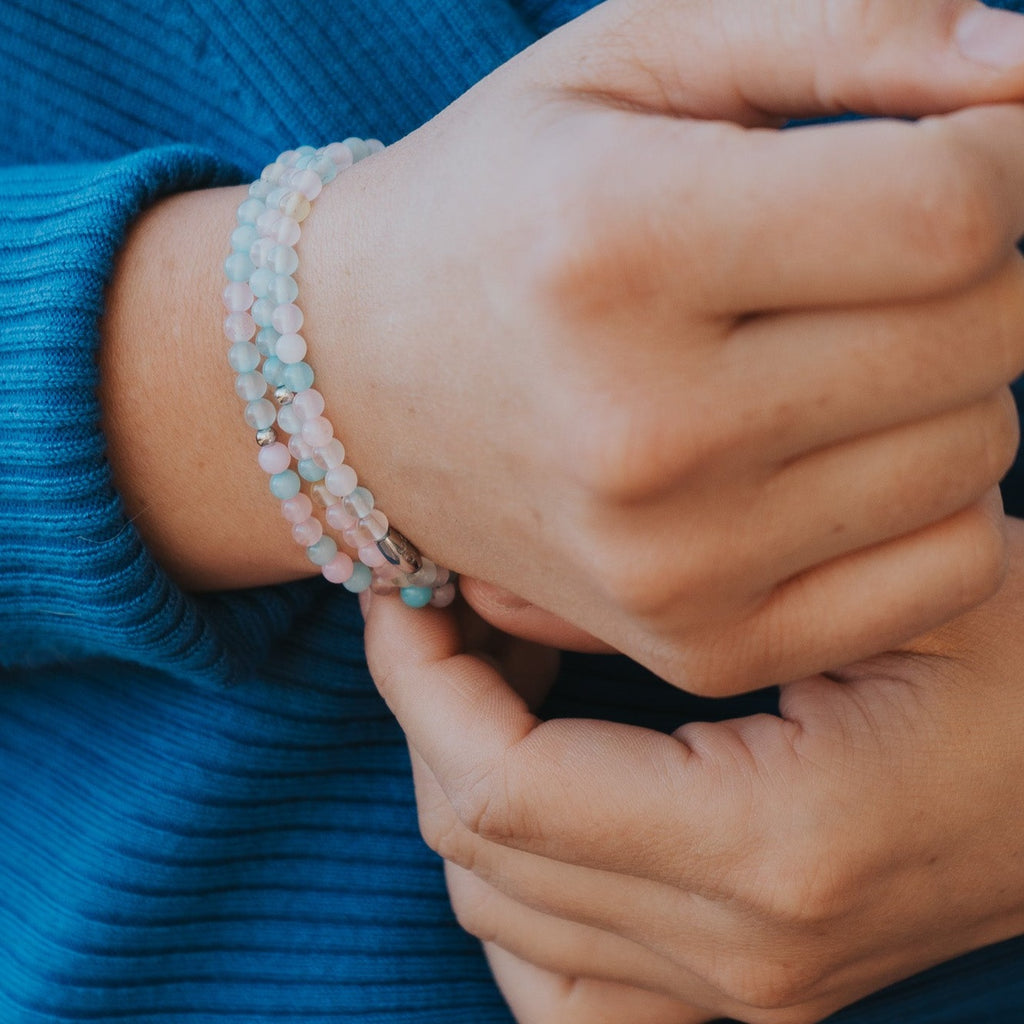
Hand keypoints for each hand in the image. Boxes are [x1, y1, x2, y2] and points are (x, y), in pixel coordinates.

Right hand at [306, 0, 1023, 692]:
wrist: (359, 385)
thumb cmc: (499, 206)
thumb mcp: (629, 63)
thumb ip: (841, 24)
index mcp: (619, 250)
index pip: (950, 213)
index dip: (1004, 159)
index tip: (961, 151)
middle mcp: (643, 430)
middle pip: (984, 341)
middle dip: (980, 271)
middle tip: (880, 252)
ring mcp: (672, 562)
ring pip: (978, 458)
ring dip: (949, 385)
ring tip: (832, 354)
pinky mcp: (699, 642)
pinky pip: (946, 575)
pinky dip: (935, 502)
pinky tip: (839, 455)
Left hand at [364, 516, 1023, 1023]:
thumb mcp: (877, 582)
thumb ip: (668, 585)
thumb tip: (487, 587)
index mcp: (777, 844)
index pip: (506, 790)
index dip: (422, 685)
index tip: (406, 598)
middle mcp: (747, 953)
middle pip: (485, 856)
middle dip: (429, 720)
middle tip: (451, 614)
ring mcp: (748, 997)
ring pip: (503, 923)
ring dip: (467, 792)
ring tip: (500, 681)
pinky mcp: (751, 997)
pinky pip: (567, 992)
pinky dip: (519, 894)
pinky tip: (549, 790)